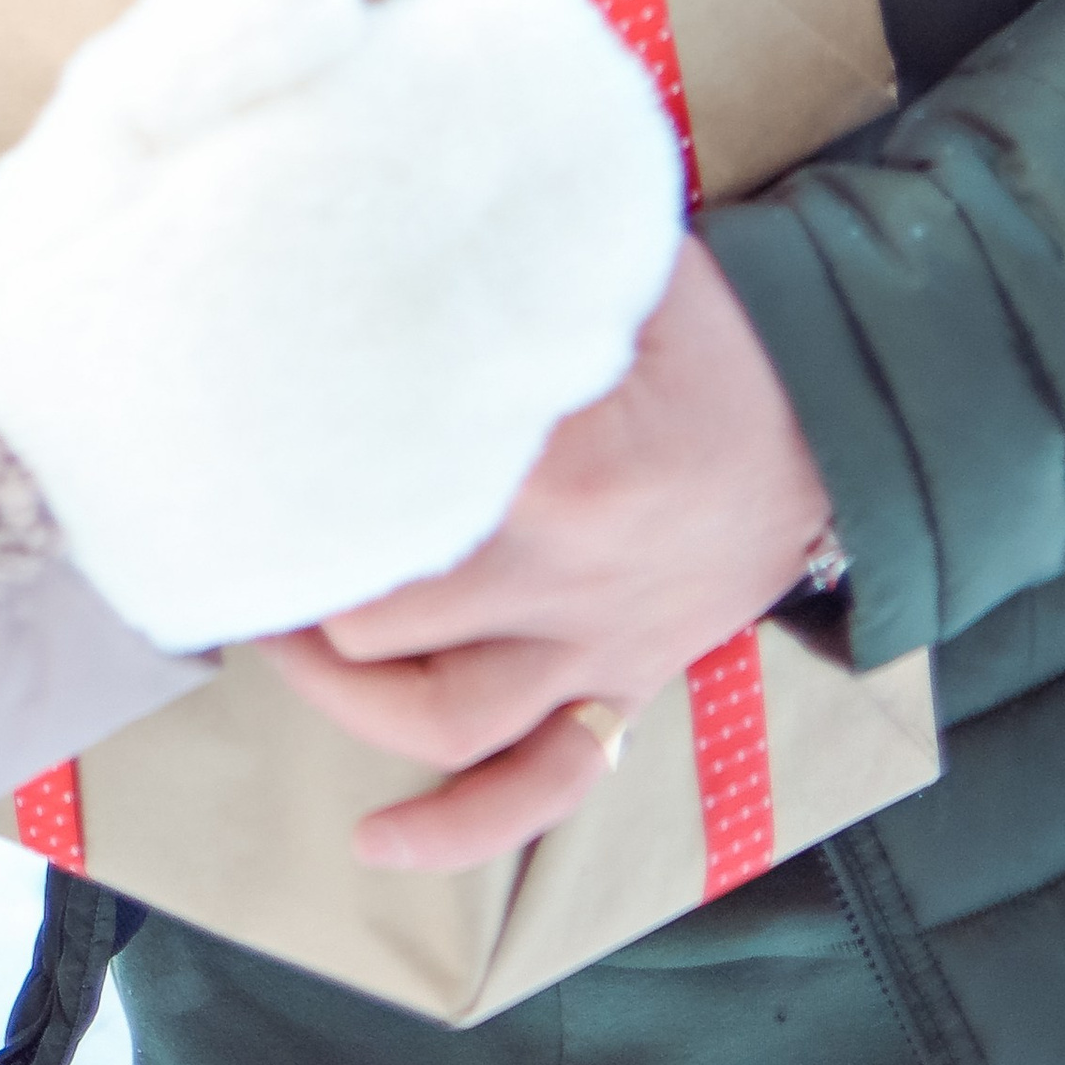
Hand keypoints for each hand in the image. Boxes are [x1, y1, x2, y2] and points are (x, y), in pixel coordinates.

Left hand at [258, 236, 833, 872]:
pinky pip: (537, 792)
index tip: (227, 445)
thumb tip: (375, 222)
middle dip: (294, 582)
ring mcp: (590, 649)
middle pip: (377, 610)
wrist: (837, 427)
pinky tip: (373, 842)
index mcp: (553, 467)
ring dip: (336, 691)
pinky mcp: (618, 692)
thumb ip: (495, 266)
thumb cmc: (704, 335)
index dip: (290, 477)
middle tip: (233, 530)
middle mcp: (563, 575)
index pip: (381, 492)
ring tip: (273, 634)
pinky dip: (455, 833)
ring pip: (433, 715)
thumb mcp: (605, 274)